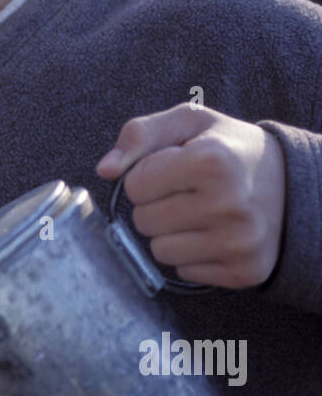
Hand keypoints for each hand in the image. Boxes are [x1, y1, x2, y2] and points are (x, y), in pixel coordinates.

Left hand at [95, 103, 285, 287]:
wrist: (291, 185)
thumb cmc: (228, 149)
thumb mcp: (189, 122)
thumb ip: (140, 134)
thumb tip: (105, 170)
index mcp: (212, 160)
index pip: (135, 186)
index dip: (146, 175)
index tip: (172, 168)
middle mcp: (230, 204)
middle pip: (143, 222)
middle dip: (155, 205)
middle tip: (186, 193)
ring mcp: (240, 242)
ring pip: (160, 252)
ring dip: (169, 234)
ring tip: (198, 214)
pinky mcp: (245, 272)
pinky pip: (184, 272)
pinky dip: (191, 256)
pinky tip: (214, 234)